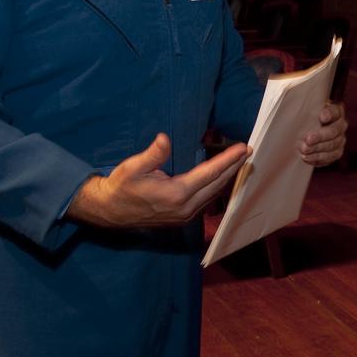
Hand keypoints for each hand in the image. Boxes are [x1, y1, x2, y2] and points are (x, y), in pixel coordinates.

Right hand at [67, 133, 248, 228]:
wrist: (110, 211)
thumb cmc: (121, 186)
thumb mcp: (132, 167)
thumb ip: (152, 154)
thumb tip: (164, 138)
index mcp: (177, 193)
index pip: (210, 173)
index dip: (228, 159)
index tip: (242, 148)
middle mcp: (186, 207)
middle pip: (218, 183)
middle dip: (234, 166)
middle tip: (247, 151)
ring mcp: (186, 215)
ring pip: (214, 193)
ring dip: (227, 177)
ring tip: (239, 162)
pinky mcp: (183, 218)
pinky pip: (207, 200)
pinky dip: (217, 186)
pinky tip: (221, 177)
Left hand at [299, 100, 346, 165]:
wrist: (309, 131)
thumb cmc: (306, 117)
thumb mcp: (306, 109)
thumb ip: (305, 106)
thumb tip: (295, 104)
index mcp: (336, 111)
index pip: (335, 111)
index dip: (329, 114)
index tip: (321, 117)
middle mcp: (341, 125)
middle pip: (334, 131)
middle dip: (320, 136)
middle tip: (308, 140)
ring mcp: (340, 139)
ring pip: (333, 145)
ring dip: (317, 149)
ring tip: (304, 151)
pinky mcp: (337, 152)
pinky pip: (330, 157)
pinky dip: (318, 158)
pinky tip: (307, 158)